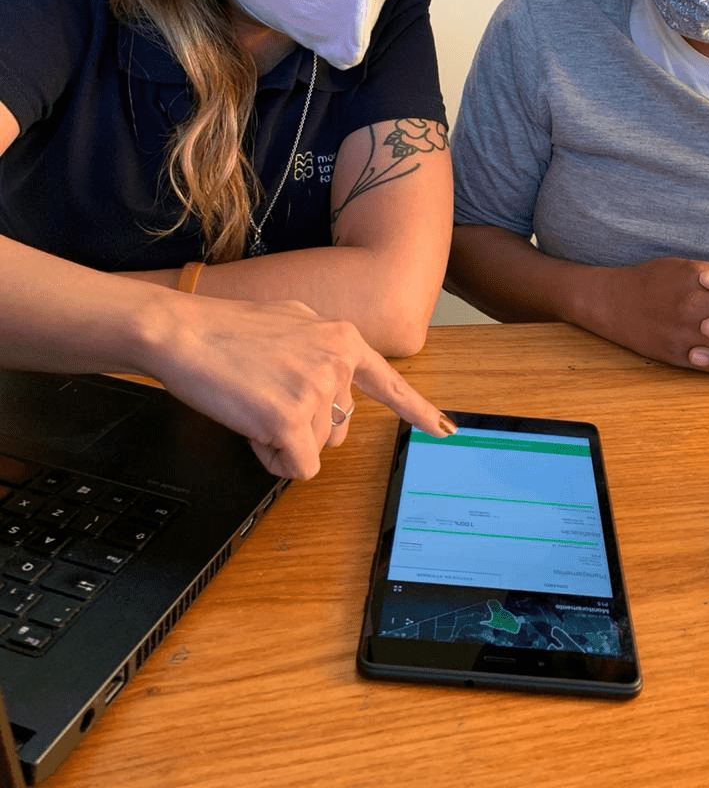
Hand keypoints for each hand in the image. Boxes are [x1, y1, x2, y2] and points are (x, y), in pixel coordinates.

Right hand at [149, 295, 454, 477]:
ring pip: (315, 449)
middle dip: (305, 428)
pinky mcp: (290, 418)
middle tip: (265, 398)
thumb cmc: (224, 331)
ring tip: (252, 402)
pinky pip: (297, 467)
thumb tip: (334, 380)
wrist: (181, 331)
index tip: (444, 430)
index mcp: (342, 338)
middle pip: (339, 428)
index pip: (389, 382)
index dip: (418, 411)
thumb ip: (321, 350)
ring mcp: (316, 389)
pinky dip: (274, 459)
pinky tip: (251, 426)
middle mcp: (338, 362)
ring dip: (283, 441)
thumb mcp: (291, 323)